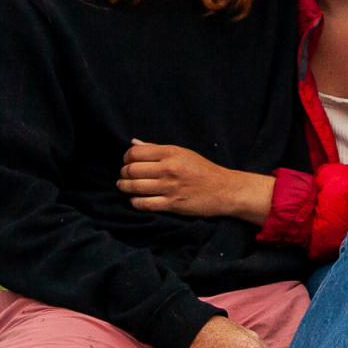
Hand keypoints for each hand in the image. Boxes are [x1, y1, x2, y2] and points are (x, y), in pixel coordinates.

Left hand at [119, 141, 273, 223]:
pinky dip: (135, 202)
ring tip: (123, 186)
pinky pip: (144, 204)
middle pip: (132, 169)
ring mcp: (170, 187)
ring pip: (135, 187)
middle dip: (123, 173)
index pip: (136, 153)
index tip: (127, 161)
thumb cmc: (203, 170)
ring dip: (124, 187)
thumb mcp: (182, 153)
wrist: (224, 190)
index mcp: (171, 153)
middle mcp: (168, 169)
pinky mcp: (172, 204)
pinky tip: (135, 200)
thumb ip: (157, 149)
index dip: (126, 157)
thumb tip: (133, 143)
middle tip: (123, 176)